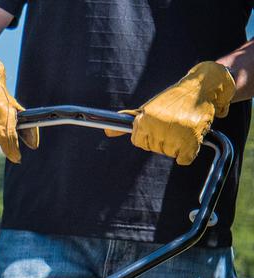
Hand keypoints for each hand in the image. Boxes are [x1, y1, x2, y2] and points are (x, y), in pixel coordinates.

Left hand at [107, 62, 235, 165]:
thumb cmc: (172, 100)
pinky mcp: (190, 142)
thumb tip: (106, 132)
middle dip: (163, 139)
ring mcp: (175, 136)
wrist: (201, 87)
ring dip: (176, 143)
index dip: (149, 134)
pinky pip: (184, 160)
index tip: (159, 123)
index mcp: (144, 122)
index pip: (139, 142)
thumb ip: (126, 122)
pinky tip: (189, 136)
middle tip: (173, 123)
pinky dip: (187, 153)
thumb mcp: (147, 109)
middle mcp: (158, 128)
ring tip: (182, 125)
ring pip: (169, 153)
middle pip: (154, 148)